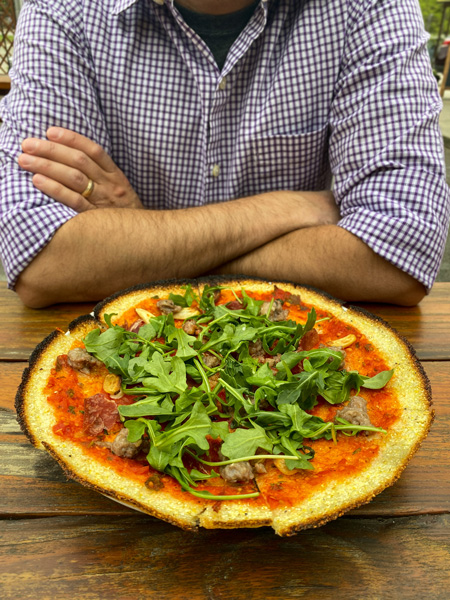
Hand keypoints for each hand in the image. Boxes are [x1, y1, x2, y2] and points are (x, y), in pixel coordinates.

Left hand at [18, 127, 143, 210]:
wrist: (145, 238)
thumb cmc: (126, 215)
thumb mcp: (120, 191)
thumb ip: (102, 177)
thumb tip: (73, 160)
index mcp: (116, 176)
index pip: (94, 151)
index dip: (72, 139)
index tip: (50, 131)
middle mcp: (110, 186)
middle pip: (79, 161)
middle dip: (51, 150)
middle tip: (28, 144)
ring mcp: (103, 201)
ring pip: (74, 177)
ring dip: (47, 166)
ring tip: (26, 160)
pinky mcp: (95, 218)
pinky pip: (73, 200)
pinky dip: (55, 189)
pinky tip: (38, 181)